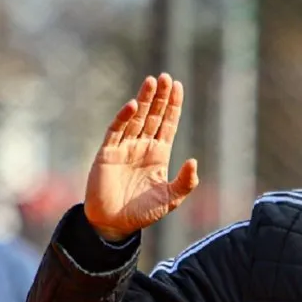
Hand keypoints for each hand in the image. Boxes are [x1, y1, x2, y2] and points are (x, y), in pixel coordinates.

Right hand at [84, 73, 198, 241]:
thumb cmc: (142, 212)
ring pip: (136, 118)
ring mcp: (124, 148)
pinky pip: (116, 131)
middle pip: (154, 116)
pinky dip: (124, 118)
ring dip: (144, 100)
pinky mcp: (108, 153)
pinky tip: (133, 105)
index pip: (168, 124)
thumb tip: (194, 161)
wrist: (114, 224)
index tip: (178, 87)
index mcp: (159, 154)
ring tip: (152, 81)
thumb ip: (185, 182)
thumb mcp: (171, 199)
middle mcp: (142, 147)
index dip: (173, 106)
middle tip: (167, 77)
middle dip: (160, 97)